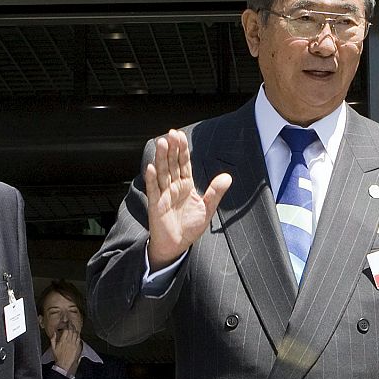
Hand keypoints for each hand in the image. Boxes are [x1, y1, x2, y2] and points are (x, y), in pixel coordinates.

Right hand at [50, 326, 80, 374]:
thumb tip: (54, 333)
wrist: (63, 364)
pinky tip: (77, 333)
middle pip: (71, 331)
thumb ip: (53, 339)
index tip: (67, 323)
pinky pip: (78, 339)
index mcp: (62, 341)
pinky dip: (78, 335)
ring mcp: (73, 344)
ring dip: (75, 329)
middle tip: (71, 323)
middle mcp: (68, 342)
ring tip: (74, 326)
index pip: (66, 330)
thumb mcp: (53, 347)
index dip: (67, 325)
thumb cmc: (57, 356)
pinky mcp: (76, 347)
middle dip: (71, 325)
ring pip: (75, 334)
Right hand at [145, 130, 231, 268]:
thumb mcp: (207, 209)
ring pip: (162, 173)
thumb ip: (216, 192)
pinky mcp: (155, 205)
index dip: (182, 150)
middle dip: (171, 149)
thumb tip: (228, 177)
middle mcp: (173, 187)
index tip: (180, 136)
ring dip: (161, 159)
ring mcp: (163, 195)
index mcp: (186, 185)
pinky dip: (151, 179)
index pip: (183, 164)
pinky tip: (151, 167)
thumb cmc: (190, 227)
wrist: (177, 245)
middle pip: (172, 164)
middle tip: (171, 133)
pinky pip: (153, 190)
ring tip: (161, 143)